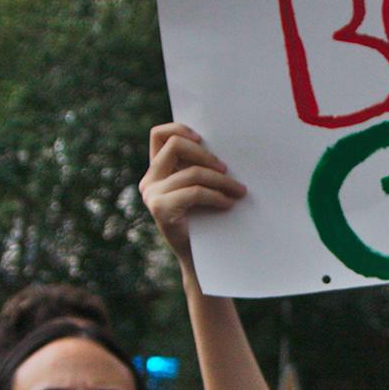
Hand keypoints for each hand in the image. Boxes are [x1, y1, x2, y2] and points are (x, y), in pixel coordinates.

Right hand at [139, 122, 246, 270]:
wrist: (202, 260)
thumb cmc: (207, 221)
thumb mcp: (201, 188)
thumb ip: (200, 167)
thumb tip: (223, 144)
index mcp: (157, 171)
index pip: (159, 135)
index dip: (180, 129)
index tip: (203, 139)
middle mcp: (150, 181)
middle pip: (176, 145)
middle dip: (207, 155)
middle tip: (228, 170)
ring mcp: (152, 194)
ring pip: (191, 171)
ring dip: (221, 180)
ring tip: (238, 190)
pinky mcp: (160, 209)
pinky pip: (194, 191)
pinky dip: (216, 196)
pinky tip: (229, 203)